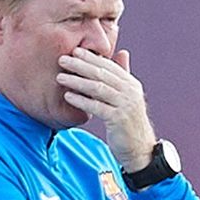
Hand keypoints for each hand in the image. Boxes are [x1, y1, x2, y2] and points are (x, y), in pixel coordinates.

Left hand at [56, 47, 156, 170]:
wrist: (139, 148)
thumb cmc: (128, 122)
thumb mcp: (127, 97)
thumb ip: (123, 77)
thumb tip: (122, 53)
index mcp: (131, 84)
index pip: (109, 66)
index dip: (91, 57)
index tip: (74, 51)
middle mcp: (130, 92)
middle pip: (102, 74)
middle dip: (80, 65)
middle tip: (62, 60)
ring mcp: (126, 105)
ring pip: (98, 88)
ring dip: (77, 81)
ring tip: (60, 77)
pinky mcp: (118, 119)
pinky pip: (96, 107)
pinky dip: (81, 101)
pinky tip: (68, 96)